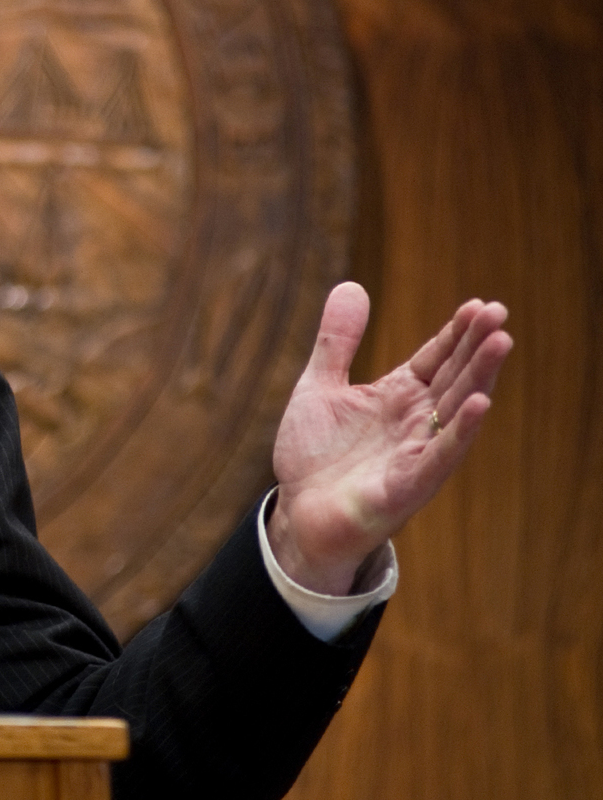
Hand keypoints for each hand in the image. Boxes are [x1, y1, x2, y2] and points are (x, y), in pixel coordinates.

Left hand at [267, 282, 512, 594]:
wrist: (298, 513)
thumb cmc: (315, 455)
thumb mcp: (319, 386)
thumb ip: (336, 342)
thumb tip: (351, 285)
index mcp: (397, 397)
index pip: (434, 359)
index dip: (455, 333)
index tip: (477, 304)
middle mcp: (414, 422)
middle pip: (451, 377)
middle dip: (475, 346)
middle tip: (498, 311)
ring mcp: (415, 453)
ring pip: (454, 410)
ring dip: (478, 377)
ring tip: (501, 343)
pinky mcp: (407, 485)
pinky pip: (439, 455)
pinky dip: (458, 430)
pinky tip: (478, 403)